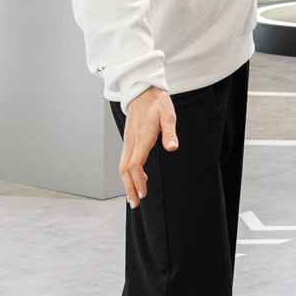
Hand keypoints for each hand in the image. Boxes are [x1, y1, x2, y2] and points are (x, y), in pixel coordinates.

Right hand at [119, 85, 177, 205]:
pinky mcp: (129, 140)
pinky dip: (129, 173)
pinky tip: (140, 178)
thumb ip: (170, 132)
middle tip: (134, 205)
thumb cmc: (157, 102)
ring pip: (122, 166)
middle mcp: (132, 141)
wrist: (141, 90)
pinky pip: (125, 160)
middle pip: (124, 169)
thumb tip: (173, 148)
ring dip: (127, 183)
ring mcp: (128, 141)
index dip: (137, 180)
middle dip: (128, 188)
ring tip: (134, 198)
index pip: (135, 163)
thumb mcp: (168, 114)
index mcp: (142, 137)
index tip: (144, 194)